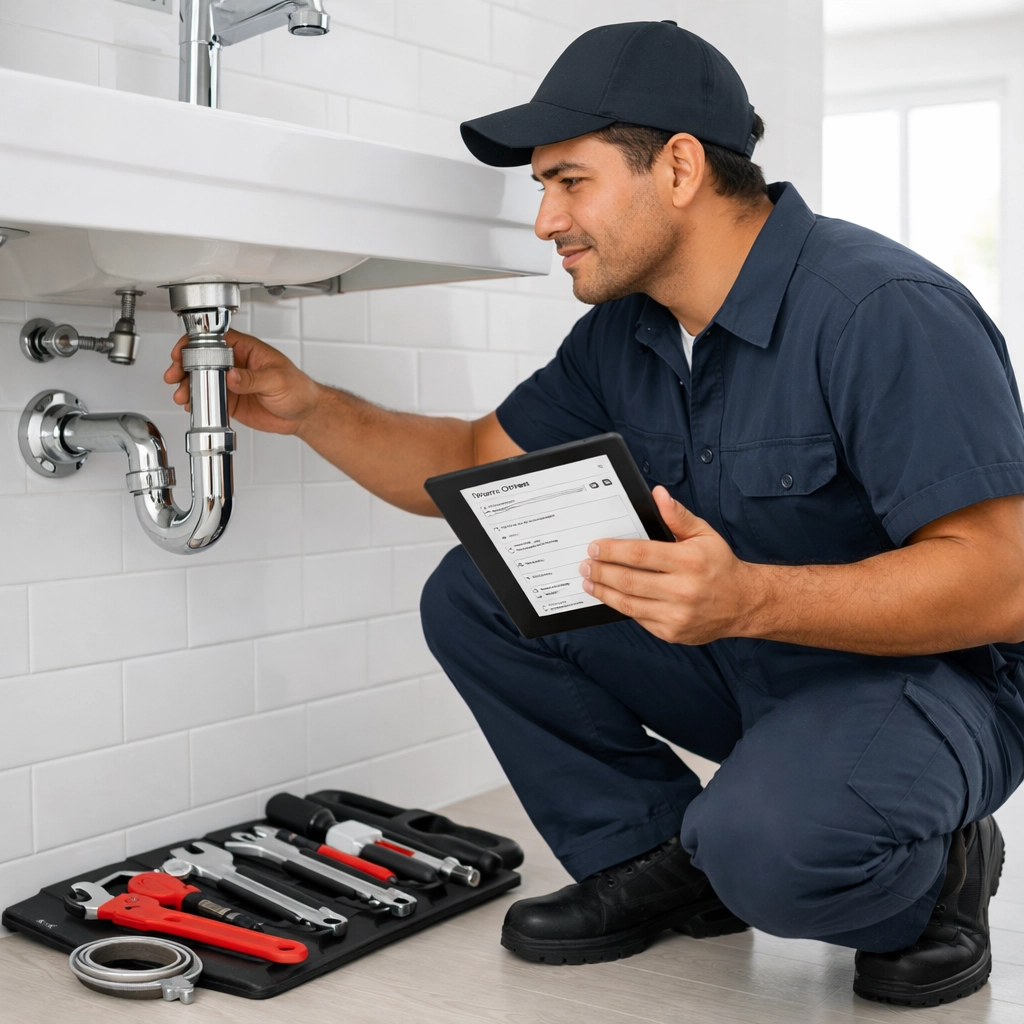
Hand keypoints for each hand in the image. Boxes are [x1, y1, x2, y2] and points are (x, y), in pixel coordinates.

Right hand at [164, 329, 321, 434]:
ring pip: (202, 380)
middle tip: (174, 376)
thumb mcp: (277, 380)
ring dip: (188, 386)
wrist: (305, 415)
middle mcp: (236, 364)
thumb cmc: (298, 389)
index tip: (181, 352)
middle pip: (202, 360)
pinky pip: (209, 399)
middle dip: (184, 366)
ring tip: (182, 396)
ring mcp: (232, 383)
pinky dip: (197, 402)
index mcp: (247, 350)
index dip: (195, 343)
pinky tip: (191, 405)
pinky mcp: (231, 401)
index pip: (216, 340)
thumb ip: (252, 378)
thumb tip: (231, 375)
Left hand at [579, 486, 759, 643]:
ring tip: (589, 581)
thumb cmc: (720, 565)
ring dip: (603, 591)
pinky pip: (638, 618)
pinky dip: (621, 606)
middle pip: (628, 581)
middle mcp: (683, 590)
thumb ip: (677, 516)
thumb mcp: (704, 534)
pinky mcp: (671, 632)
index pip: (640, 555)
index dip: (612, 550)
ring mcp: (676, 615)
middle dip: (601, 571)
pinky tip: (610, 596)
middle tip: (585, 563)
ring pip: (628, 604)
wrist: (743, 604)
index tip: (595, 547)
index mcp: (689, 561)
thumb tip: (658, 494)